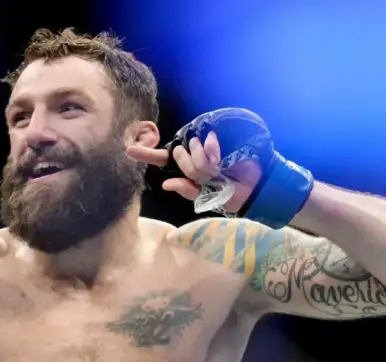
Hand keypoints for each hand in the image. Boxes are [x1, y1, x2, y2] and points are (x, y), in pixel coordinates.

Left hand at [127, 132, 261, 213]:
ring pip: (192, 153)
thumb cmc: (230, 194)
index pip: (163, 160)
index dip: (146, 153)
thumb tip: (165, 184)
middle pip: (179, 158)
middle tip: (211, 175)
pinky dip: (213, 151)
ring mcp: (203, 147)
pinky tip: (221, 157)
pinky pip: (206, 145)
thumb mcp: (207, 197)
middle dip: (194, 169)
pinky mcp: (215, 139)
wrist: (256, 186)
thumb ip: (188, 190)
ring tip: (220, 168)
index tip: (129, 150)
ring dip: (206, 164)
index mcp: (187, 170)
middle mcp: (193, 156)